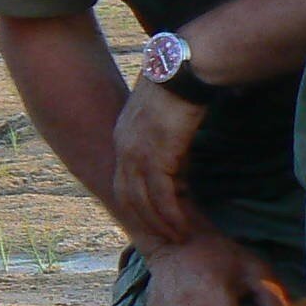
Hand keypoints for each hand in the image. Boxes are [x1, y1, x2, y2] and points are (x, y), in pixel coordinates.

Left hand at [112, 78, 208, 244]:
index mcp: (122, 134)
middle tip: (161, 237)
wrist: (183, 66)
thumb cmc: (178, 78)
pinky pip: (162, 197)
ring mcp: (138, 153)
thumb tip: (174, 136)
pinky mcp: (158, 157)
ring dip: (160, 224)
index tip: (149, 217)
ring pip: (144, 201)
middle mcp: (124, 147)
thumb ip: (161, 126)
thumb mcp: (161, 107)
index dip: (135, 200)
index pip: (123, 177)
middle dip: (144, 219)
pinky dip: (171, 215)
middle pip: (128, 194)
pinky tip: (182, 227)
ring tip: (176, 239)